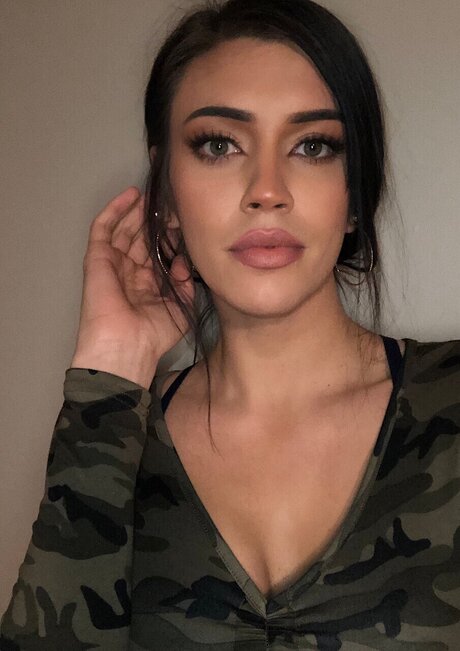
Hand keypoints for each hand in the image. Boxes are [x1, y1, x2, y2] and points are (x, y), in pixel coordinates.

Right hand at [70, 187, 194, 387]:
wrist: (127, 344)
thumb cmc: (154, 334)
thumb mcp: (181, 307)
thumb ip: (184, 282)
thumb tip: (183, 258)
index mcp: (147, 285)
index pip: (158, 252)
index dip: (169, 236)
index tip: (185, 221)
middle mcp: (130, 272)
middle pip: (140, 238)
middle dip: (154, 220)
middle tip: (170, 202)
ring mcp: (113, 263)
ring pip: (124, 228)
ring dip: (137, 211)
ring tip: (152, 194)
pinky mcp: (97, 257)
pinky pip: (104, 227)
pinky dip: (116, 209)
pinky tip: (131, 195)